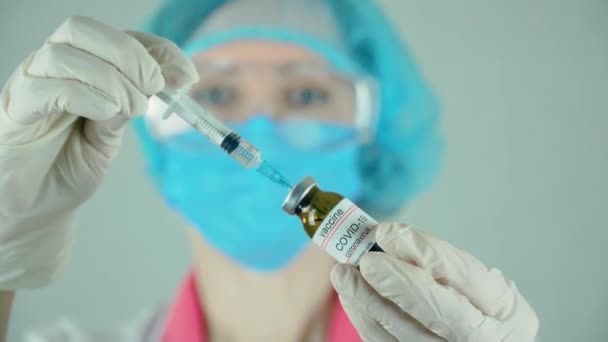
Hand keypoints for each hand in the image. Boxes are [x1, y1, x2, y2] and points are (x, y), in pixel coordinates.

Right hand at [0, 16, 197, 288]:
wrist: (34, 208)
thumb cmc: (68, 167)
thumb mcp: (110, 137)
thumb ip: (127, 109)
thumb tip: (160, 82)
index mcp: (79, 68)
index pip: (117, 37)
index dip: (156, 50)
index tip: (186, 76)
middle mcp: (50, 69)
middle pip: (84, 31)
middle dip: (131, 55)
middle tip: (155, 87)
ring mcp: (29, 86)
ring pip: (64, 54)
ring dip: (111, 78)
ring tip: (132, 109)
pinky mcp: (14, 111)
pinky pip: (45, 88)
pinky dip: (85, 95)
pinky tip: (107, 113)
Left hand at [331, 223, 538, 340]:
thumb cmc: (471, 306)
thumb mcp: (471, 284)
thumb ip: (437, 263)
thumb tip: (384, 236)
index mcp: (507, 310)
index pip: (467, 276)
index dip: (425, 253)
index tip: (389, 232)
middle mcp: (487, 339)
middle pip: (441, 312)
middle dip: (399, 283)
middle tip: (366, 260)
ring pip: (408, 334)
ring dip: (370, 301)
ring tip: (343, 273)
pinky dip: (365, 320)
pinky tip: (350, 296)